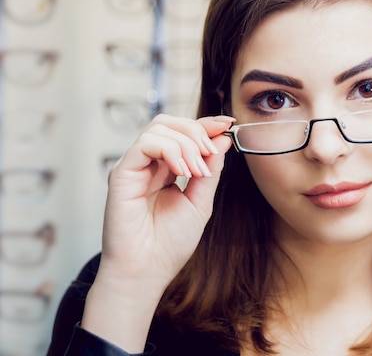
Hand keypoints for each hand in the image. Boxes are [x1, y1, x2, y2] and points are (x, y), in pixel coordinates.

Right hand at [81, 114, 233, 350]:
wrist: (147, 271)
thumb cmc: (170, 243)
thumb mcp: (200, 200)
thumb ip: (210, 169)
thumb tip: (222, 139)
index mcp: (166, 169)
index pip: (183, 133)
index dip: (205, 124)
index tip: (227, 123)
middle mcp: (148, 164)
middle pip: (169, 122)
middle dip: (197, 130)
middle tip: (211, 152)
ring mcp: (134, 167)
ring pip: (159, 128)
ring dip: (187, 144)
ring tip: (196, 172)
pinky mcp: (121, 173)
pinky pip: (145, 143)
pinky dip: (170, 150)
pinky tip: (183, 172)